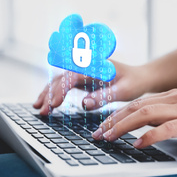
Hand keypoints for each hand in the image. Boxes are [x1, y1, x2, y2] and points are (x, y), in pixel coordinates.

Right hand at [33, 60, 149, 114]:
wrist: (139, 77)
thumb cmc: (133, 82)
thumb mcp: (124, 91)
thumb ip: (105, 96)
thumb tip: (85, 104)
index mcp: (96, 65)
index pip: (72, 76)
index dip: (61, 90)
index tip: (54, 104)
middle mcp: (86, 65)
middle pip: (62, 77)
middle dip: (50, 94)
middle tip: (42, 111)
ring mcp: (82, 71)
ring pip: (59, 80)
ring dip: (47, 93)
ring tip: (38, 108)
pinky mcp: (81, 78)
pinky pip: (63, 84)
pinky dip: (53, 93)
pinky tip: (46, 103)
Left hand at [92, 89, 176, 147]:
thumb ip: (167, 115)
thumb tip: (146, 126)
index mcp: (171, 95)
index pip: (137, 103)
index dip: (116, 114)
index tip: (102, 126)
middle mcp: (174, 98)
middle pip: (136, 107)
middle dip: (113, 120)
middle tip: (98, 134)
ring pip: (146, 114)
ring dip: (124, 126)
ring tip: (109, 138)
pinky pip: (167, 127)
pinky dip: (150, 136)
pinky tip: (138, 144)